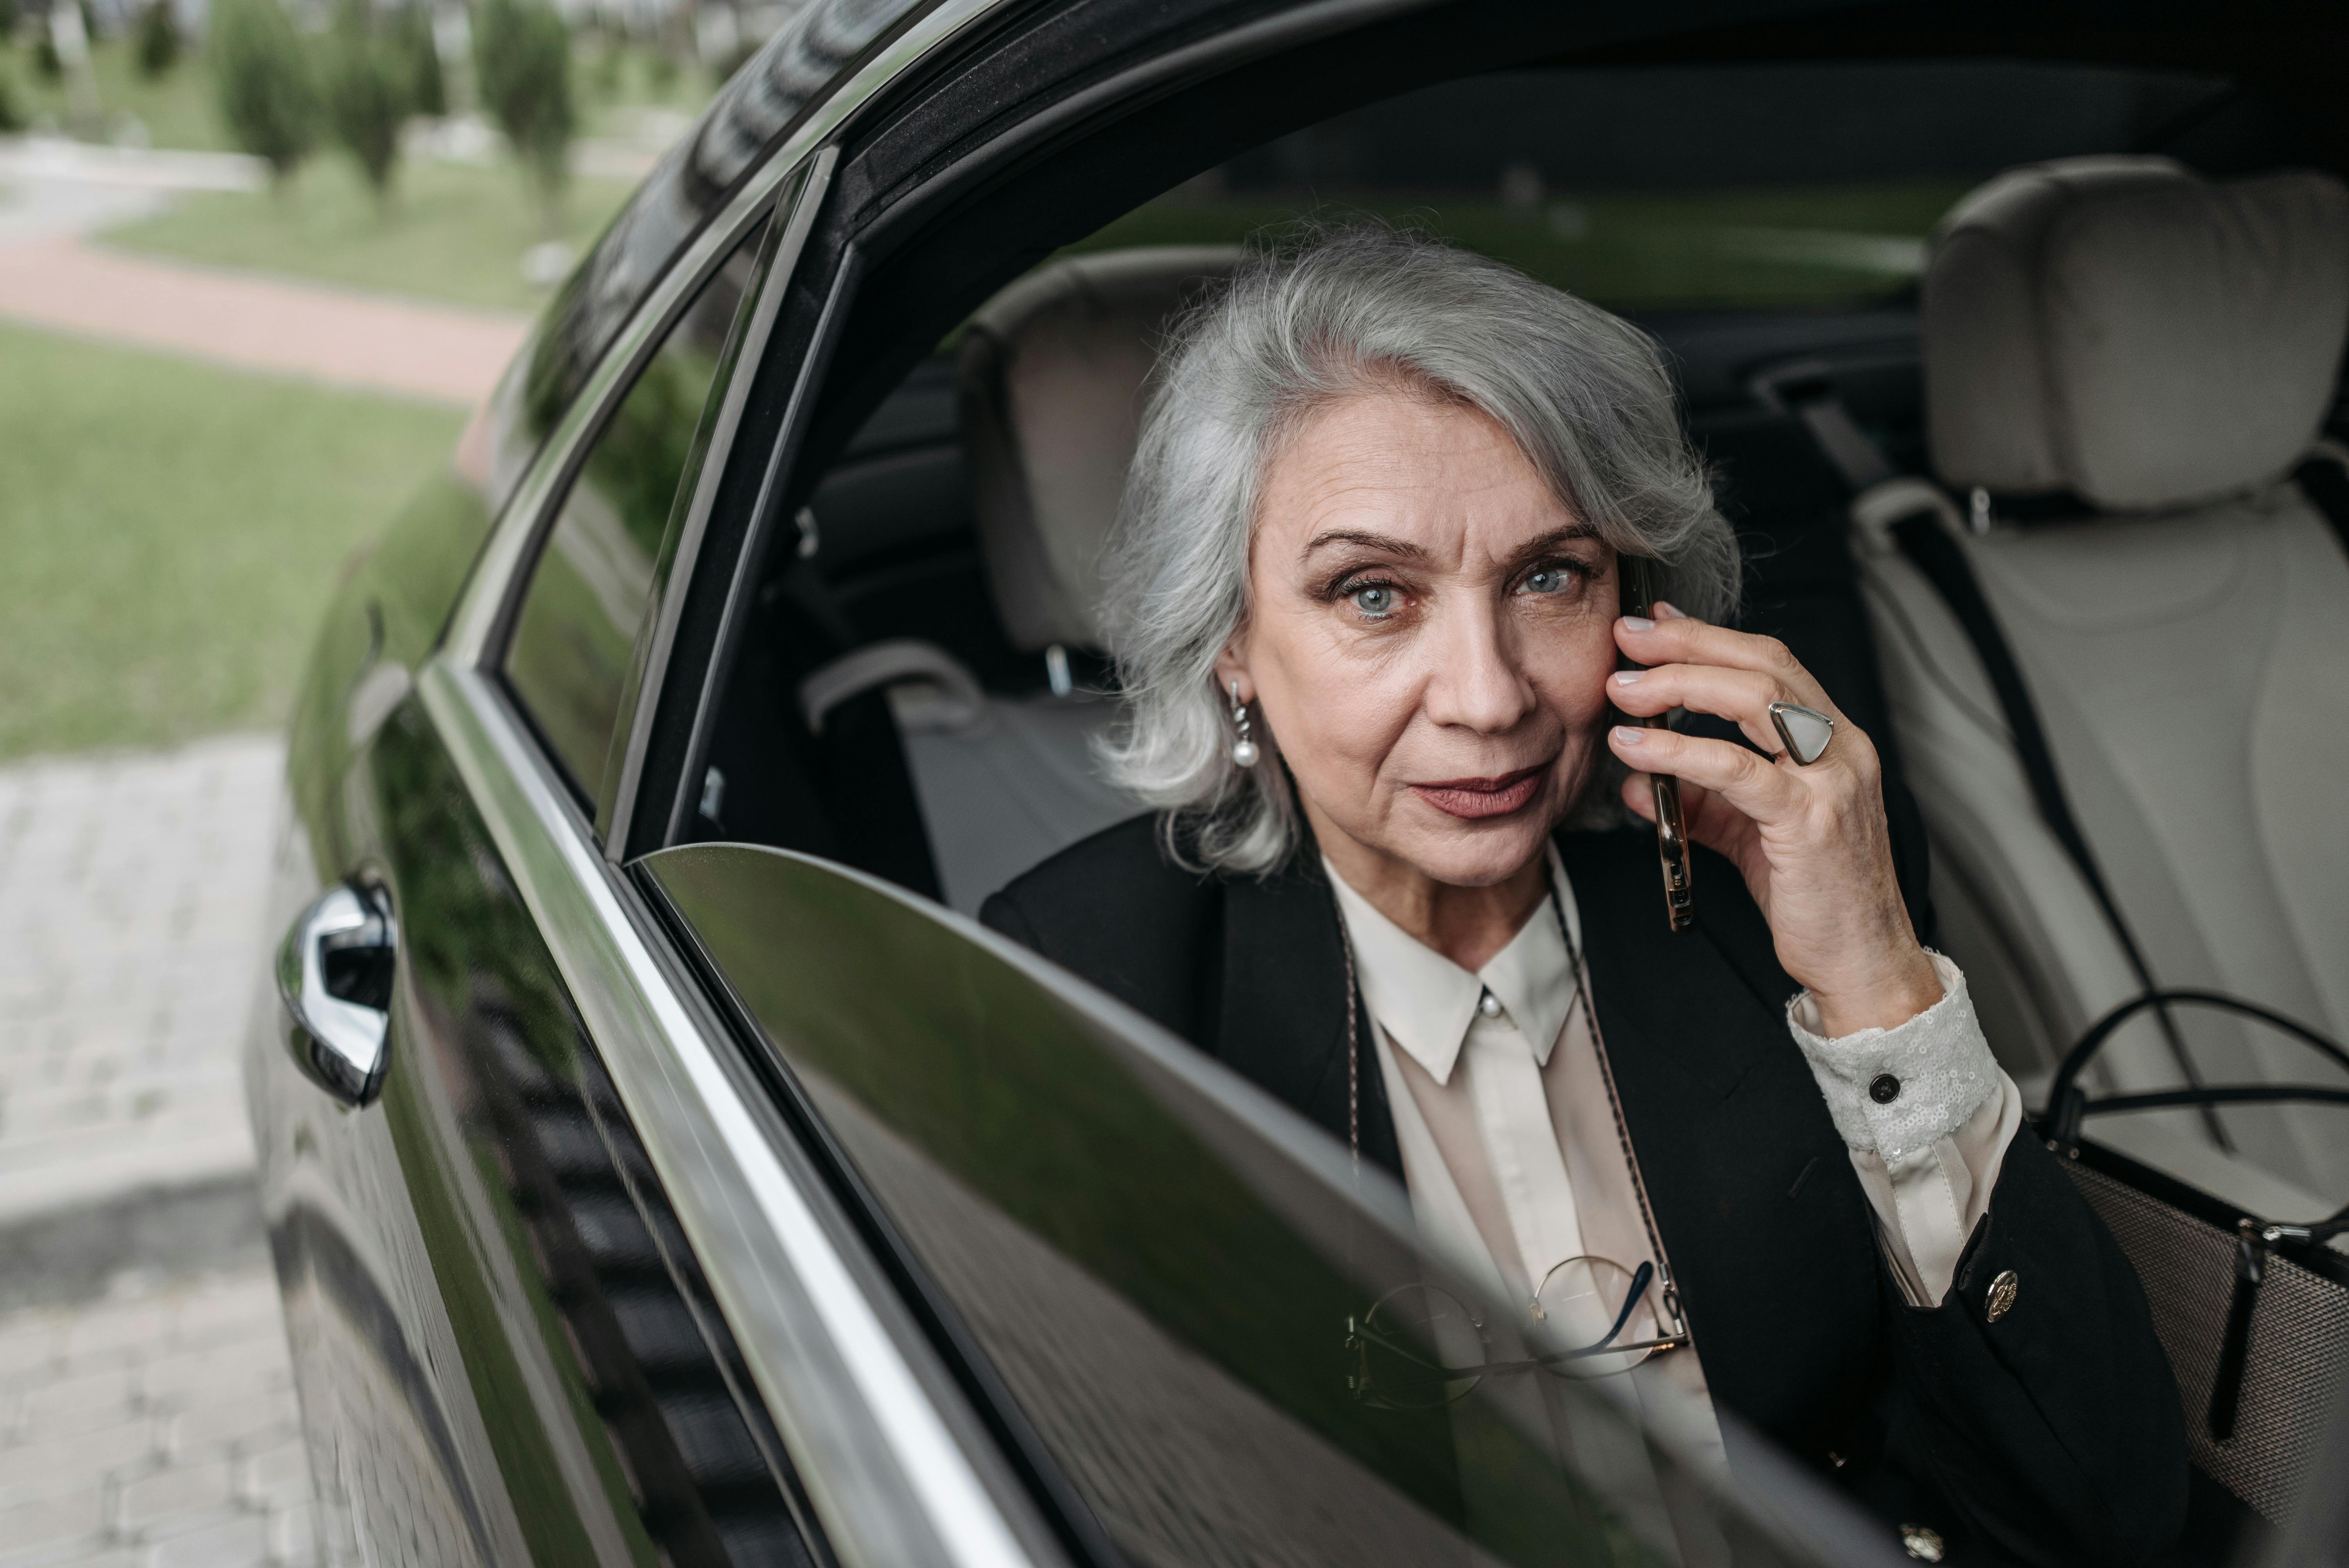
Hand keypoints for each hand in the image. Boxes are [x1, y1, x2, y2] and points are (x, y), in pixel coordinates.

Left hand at [1604, 604, 1939, 1035]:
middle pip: (1763, 665)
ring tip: (1622, 689)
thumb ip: (1697, 802)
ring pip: (1754, 700)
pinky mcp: (1809, 820)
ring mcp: (1832, 780)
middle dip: (1689, 644)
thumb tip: (1638, 781)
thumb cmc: (1813, 898)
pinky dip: (1678, 750)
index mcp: (1834, 741)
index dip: (1711, 636)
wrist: (1861, 962)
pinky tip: (1636, 747)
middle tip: (1627, 639)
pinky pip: (1736, 769)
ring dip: (1679, 683)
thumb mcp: (1746, 836)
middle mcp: (1842, 748)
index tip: (1656, 624)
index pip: (1773, 664)